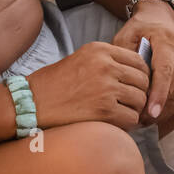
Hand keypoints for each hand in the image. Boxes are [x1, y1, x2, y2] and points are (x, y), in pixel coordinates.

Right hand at [27, 41, 149, 130]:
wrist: (29, 104)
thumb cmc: (54, 84)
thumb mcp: (81, 60)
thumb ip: (108, 62)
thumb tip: (138, 73)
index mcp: (100, 50)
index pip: (139, 61)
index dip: (141, 76)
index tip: (134, 86)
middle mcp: (106, 65)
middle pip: (143, 80)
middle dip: (140, 94)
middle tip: (129, 103)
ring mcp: (106, 88)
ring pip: (140, 100)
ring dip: (133, 110)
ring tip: (120, 113)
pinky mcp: (105, 110)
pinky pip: (131, 118)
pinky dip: (127, 124)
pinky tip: (115, 123)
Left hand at [113, 0, 173, 124]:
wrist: (162, 19)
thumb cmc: (140, 30)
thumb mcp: (125, 36)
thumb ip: (123, 58)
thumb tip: (124, 85)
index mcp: (166, 40)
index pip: (165, 71)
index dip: (158, 94)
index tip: (151, 113)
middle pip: (173, 87)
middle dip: (156, 108)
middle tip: (138, 121)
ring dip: (164, 110)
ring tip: (145, 118)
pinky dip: (172, 105)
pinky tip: (158, 109)